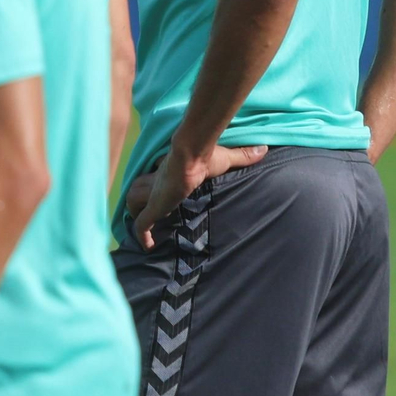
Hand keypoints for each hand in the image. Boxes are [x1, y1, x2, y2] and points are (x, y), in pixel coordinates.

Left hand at [130, 142, 268, 247]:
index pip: (155, 181)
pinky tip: (148, 246)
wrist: (193, 155)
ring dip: (135, 214)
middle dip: (137, 201)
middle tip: (146, 216)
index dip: (154, 190)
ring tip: (145, 229)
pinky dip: (142, 235)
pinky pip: (141, 224)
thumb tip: (263, 149)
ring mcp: (155, 194)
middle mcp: (158, 183)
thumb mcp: (225, 158)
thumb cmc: (205, 156)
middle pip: (136, 190)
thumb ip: (242, 156)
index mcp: (169, 172)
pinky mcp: (155, 205)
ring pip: (132, 202)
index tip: (160, 201)